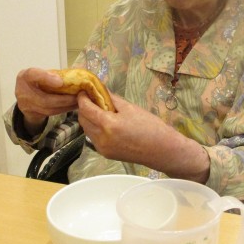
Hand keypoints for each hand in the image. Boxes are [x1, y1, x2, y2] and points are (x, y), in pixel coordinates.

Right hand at [14, 67, 78, 134]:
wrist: (24, 97)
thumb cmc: (36, 81)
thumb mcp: (40, 74)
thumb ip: (53, 74)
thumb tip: (77, 72)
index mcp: (25, 76)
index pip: (33, 74)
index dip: (46, 78)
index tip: (61, 81)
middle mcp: (22, 91)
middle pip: (44, 99)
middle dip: (64, 99)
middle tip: (78, 96)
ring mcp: (26, 105)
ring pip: (49, 109)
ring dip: (66, 106)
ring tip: (79, 102)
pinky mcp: (32, 114)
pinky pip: (50, 114)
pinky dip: (63, 109)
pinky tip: (72, 106)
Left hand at [77, 93, 209, 182]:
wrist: (161, 150)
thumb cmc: (150, 126)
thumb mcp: (131, 108)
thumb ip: (112, 99)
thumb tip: (99, 89)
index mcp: (108, 124)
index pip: (86, 108)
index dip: (82, 98)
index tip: (84, 91)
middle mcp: (101, 138)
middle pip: (82, 119)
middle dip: (84, 108)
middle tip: (92, 98)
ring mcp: (102, 148)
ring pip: (86, 129)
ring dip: (89, 118)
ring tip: (100, 110)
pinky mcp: (105, 153)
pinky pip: (93, 138)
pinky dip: (94, 128)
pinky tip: (105, 123)